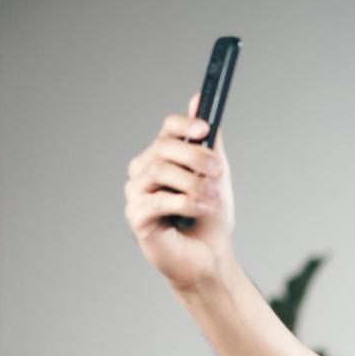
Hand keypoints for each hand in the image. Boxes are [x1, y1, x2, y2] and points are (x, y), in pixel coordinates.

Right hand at [124, 92, 236, 292]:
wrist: (209, 257)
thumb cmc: (210, 219)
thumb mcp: (216, 175)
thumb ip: (209, 142)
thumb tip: (200, 98)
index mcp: (162, 158)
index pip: (167, 129)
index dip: (184, 125)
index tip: (205, 129)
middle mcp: (144, 172)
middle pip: (164, 148)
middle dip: (196, 157)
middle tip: (218, 171)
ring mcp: (136, 194)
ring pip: (160, 172)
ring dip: (193, 183)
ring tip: (213, 198)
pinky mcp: (136, 217)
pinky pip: (157, 200)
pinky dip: (185, 202)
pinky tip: (202, 209)